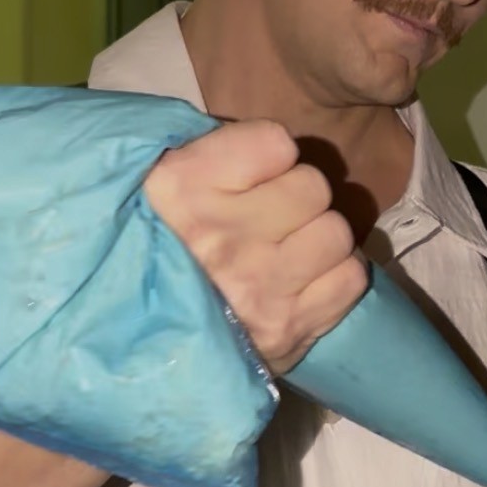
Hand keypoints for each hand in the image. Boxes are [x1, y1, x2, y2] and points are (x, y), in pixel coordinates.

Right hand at [145, 120, 366, 374]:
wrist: (135, 344)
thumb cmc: (158, 246)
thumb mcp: (162, 183)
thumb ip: (213, 153)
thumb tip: (276, 146)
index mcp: (181, 187)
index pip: (275, 142)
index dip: (269, 156)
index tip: (249, 177)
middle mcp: (221, 235)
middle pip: (313, 185)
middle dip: (297, 198)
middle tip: (272, 219)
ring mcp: (257, 287)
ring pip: (336, 232)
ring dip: (319, 239)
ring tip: (289, 252)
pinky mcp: (287, 329)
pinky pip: (350, 278)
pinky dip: (335, 277)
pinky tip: (304, 282)